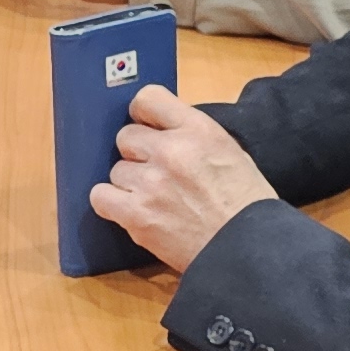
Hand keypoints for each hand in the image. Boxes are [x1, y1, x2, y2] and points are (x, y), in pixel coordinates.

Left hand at [88, 85, 278, 273]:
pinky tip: (131, 211)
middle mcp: (170, 150)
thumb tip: (161, 131)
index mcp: (198, 130)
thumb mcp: (230, 153)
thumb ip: (193, 136)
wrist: (248, 251)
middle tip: (157, 172)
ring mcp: (150, 183)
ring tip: (154, 199)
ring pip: (117, 169)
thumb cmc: (246, 205)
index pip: (147, 99)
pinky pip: (101, 196)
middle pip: (126, 136)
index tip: (147, 128)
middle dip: (138, 153)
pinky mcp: (136, 215)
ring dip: (130, 182)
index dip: (143, 115)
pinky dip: (112, 203)